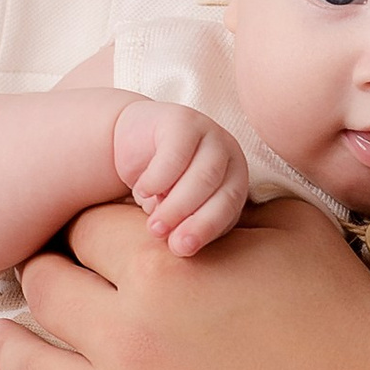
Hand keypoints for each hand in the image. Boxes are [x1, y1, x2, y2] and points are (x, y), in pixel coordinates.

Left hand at [0, 195, 369, 369]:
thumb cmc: (349, 321)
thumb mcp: (294, 229)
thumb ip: (224, 203)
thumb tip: (185, 192)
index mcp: (165, 261)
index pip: (86, 222)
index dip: (87, 223)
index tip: (90, 231)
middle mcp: (128, 329)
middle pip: (44, 286)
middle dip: (44, 276)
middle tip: (47, 280)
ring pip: (24, 365)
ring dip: (5, 346)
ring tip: (1, 340)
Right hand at [110, 99, 248, 255]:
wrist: (134, 140)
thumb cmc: (161, 183)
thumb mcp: (175, 208)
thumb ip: (185, 226)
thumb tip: (181, 247)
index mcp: (235, 179)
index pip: (230, 208)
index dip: (207, 230)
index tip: (181, 249)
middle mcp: (230, 154)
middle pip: (222, 193)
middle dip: (193, 220)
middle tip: (162, 236)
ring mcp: (210, 133)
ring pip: (203, 176)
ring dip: (176, 205)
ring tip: (153, 223)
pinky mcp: (184, 120)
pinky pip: (176, 154)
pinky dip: (158, 179)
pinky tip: (142, 191)